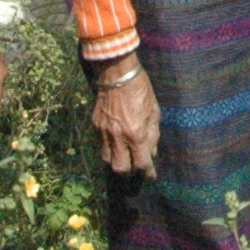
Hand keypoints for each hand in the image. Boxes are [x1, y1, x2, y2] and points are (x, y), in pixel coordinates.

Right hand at [88, 58, 160, 177]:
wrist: (117, 74)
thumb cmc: (140, 91)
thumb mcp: (154, 112)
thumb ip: (153, 135)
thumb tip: (152, 152)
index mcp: (136, 133)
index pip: (141, 164)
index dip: (148, 172)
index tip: (151, 174)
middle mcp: (118, 136)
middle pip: (121, 169)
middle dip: (130, 172)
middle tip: (135, 167)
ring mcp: (104, 132)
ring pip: (107, 160)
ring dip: (117, 162)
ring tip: (125, 157)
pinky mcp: (95, 125)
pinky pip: (101, 146)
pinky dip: (109, 149)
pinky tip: (116, 144)